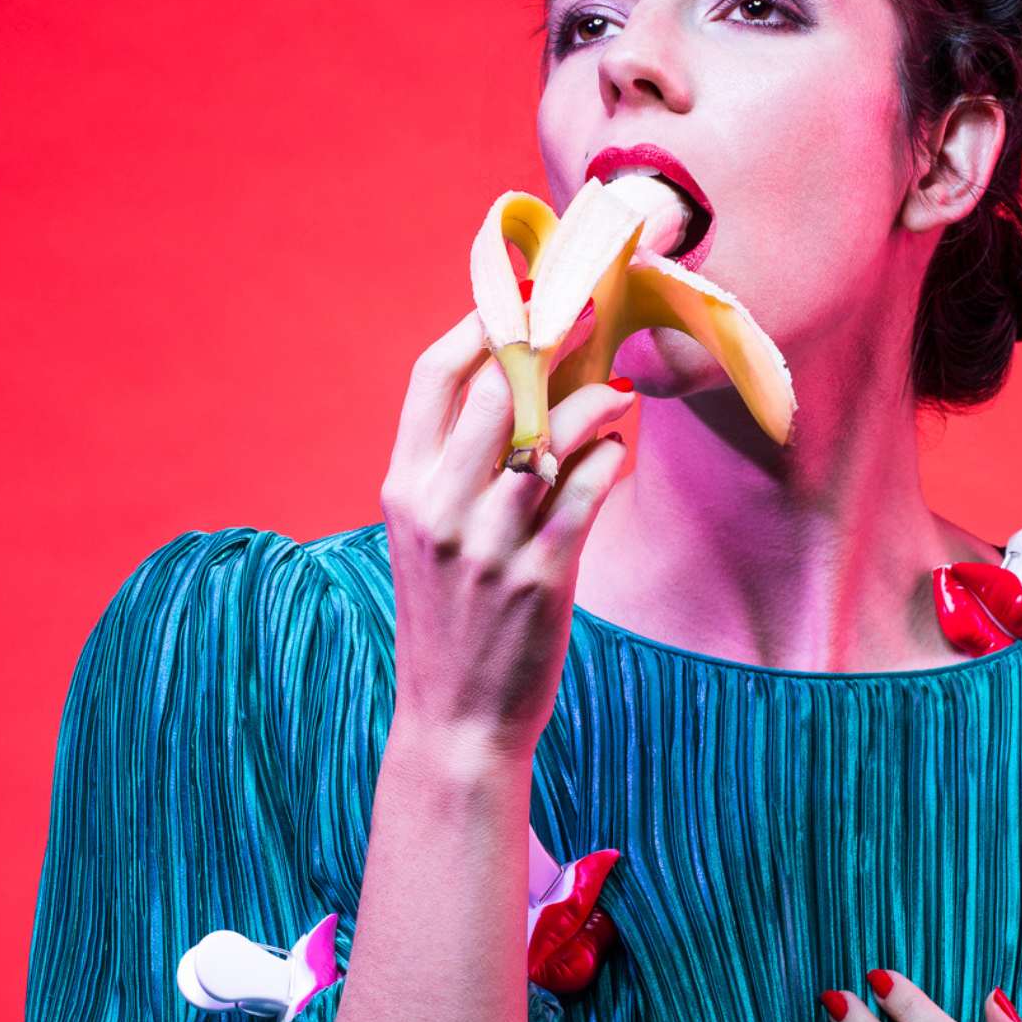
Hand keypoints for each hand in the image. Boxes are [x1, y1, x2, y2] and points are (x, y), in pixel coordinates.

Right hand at [381, 312, 634, 763]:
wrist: (456, 722)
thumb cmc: (450, 624)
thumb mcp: (428, 540)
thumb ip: (453, 472)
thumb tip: (513, 396)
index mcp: (404, 489)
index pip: (433, 376)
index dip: (480, 324)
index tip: (522, 299)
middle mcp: (440, 508)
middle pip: (497, 388)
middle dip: (549, 344)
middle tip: (590, 323)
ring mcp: (490, 543)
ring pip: (550, 433)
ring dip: (594, 403)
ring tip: (617, 397)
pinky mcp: (541, 576)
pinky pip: (586, 491)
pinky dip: (609, 459)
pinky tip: (617, 453)